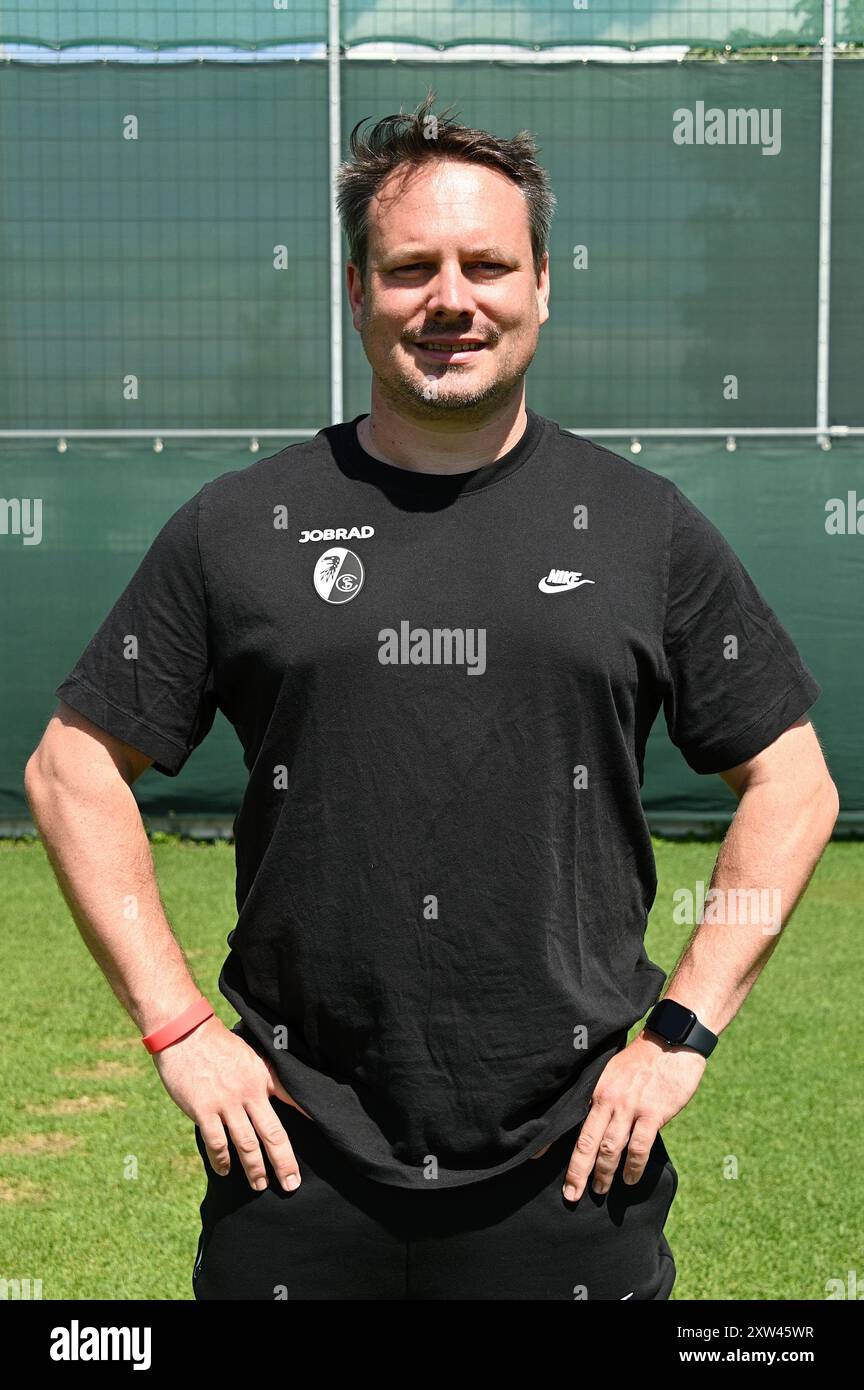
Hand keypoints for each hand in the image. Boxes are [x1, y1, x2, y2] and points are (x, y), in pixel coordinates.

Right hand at [151, 1013, 312, 1192]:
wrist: (186, 1034)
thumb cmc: (219, 1044)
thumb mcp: (250, 1055)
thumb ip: (264, 1075)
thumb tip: (275, 1096)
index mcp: (262, 1076)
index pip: (293, 1098)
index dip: (309, 1115)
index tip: (326, 1133)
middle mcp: (249, 1092)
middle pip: (272, 1133)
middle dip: (283, 1162)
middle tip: (291, 1184)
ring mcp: (226, 1102)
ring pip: (246, 1143)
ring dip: (254, 1168)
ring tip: (259, 1185)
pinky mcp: (203, 1110)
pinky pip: (216, 1142)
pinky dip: (222, 1160)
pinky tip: (225, 1170)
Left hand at [561, 1031, 706, 1200]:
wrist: (671, 1044)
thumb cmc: (640, 1061)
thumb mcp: (611, 1073)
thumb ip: (600, 1096)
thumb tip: (592, 1124)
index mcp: (594, 1089)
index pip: (568, 1118)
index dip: (550, 1140)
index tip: (535, 1160)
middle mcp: (607, 1099)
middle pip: (586, 1142)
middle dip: (576, 1172)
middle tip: (570, 1196)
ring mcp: (630, 1107)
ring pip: (610, 1148)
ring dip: (604, 1174)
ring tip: (599, 1191)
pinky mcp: (653, 1113)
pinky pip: (639, 1147)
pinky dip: (633, 1167)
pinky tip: (630, 1179)